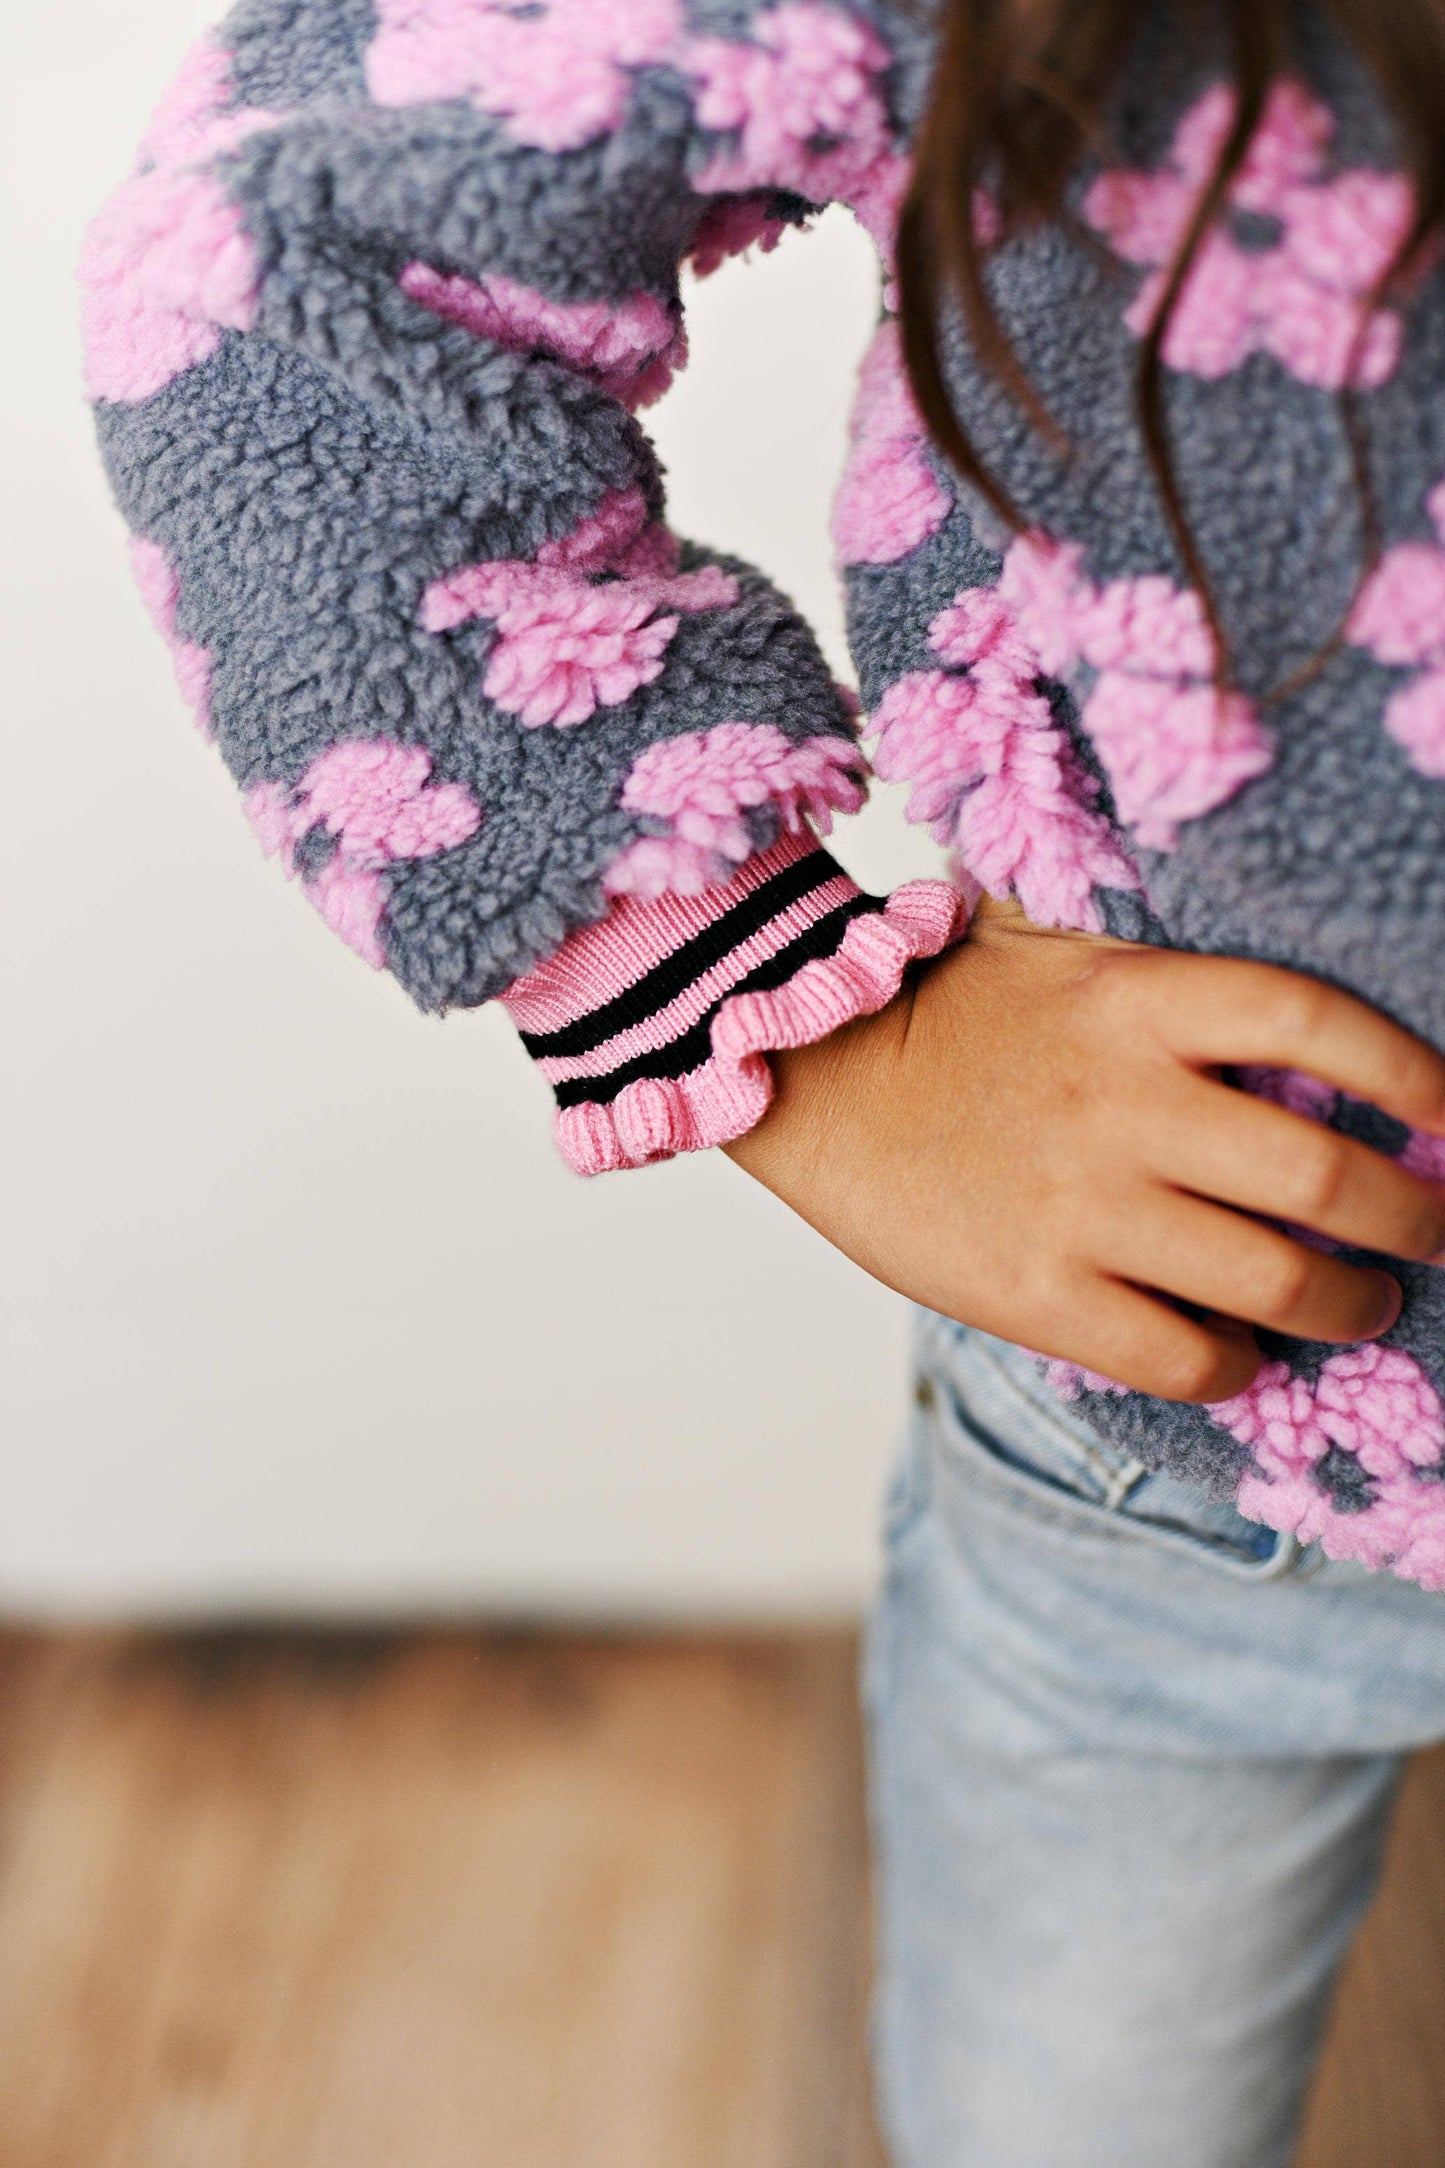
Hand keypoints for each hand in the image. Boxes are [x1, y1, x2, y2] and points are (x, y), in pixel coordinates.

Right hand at [723, 897, 1444, 1402]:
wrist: (814, 1079)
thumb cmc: (948, 1009)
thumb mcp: (1057, 944)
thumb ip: (1165, 969)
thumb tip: (1283, 1010)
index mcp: (1137, 1001)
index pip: (1314, 1025)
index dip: (1413, 1075)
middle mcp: (1124, 1102)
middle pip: (1325, 1177)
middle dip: (1414, 1220)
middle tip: (1431, 1234)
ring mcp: (1081, 1205)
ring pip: (1272, 1281)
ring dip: (1346, 1304)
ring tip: (1362, 1304)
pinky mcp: (1036, 1293)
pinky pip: (1183, 1357)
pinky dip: (1238, 1366)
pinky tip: (1241, 1353)